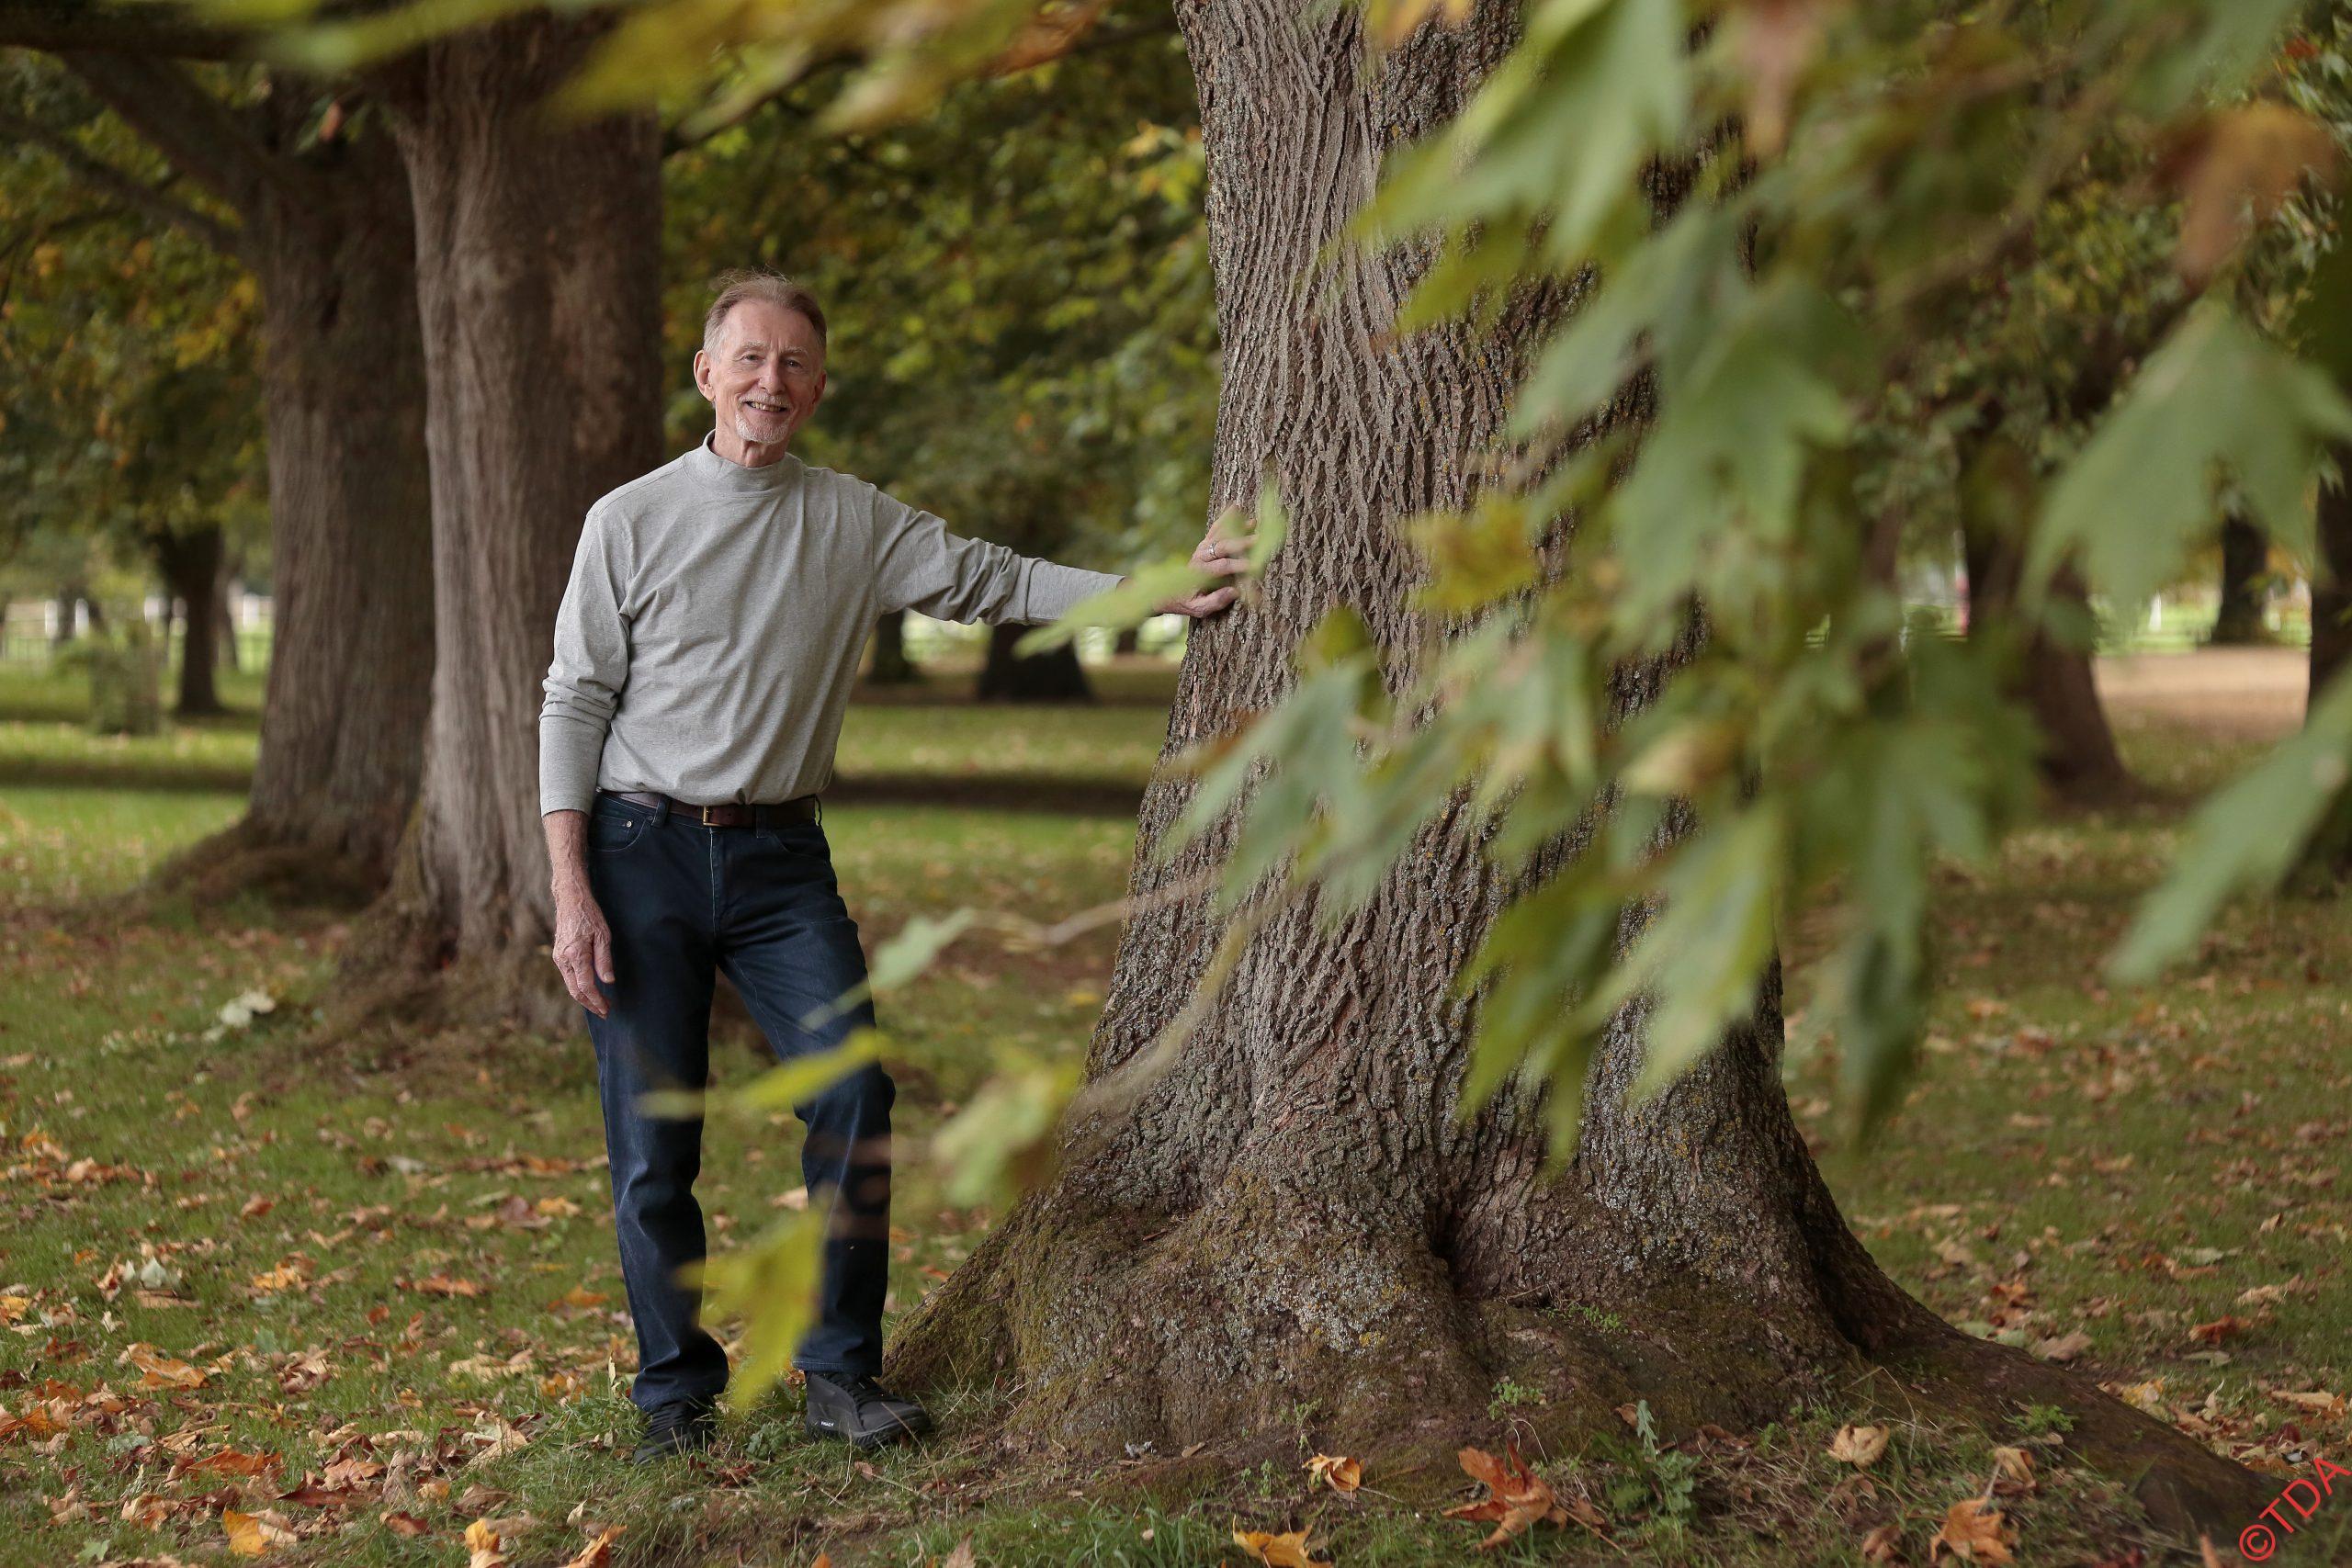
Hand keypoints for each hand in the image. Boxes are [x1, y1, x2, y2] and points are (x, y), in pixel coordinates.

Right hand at [552, 888, 615, 1018]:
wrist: (570, 901)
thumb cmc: (589, 915)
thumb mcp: (604, 936)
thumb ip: (604, 960)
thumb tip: (608, 981)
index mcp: (575, 955)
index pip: (586, 986)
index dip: (596, 1001)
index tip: (606, 1009)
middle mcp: (563, 959)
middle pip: (575, 991)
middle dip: (591, 1004)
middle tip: (606, 1012)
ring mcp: (559, 958)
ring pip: (570, 985)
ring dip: (585, 997)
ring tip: (600, 1004)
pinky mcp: (559, 956)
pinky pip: (569, 977)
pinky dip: (579, 987)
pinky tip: (590, 990)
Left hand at [1159, 521, 1255, 617]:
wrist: (1167, 591)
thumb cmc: (1185, 602)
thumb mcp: (1197, 609)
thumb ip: (1215, 601)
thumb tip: (1235, 592)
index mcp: (1199, 573)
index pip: (1221, 566)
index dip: (1238, 565)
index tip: (1254, 566)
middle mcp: (1200, 557)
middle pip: (1222, 546)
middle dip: (1241, 543)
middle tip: (1259, 539)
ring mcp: (1201, 549)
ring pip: (1219, 534)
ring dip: (1236, 527)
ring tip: (1253, 522)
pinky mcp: (1203, 545)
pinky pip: (1215, 529)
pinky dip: (1225, 518)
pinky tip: (1235, 507)